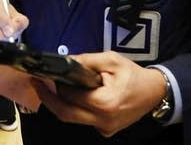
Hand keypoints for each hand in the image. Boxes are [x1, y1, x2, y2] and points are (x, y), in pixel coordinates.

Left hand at [30, 51, 166, 136]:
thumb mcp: (110, 60)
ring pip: (73, 119)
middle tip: (37, 85)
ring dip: (61, 104)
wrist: (154, 92)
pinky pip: (84, 120)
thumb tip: (65, 61)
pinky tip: (72, 96)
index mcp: (104, 103)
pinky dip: (76, 109)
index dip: (57, 85)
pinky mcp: (106, 131)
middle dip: (48, 99)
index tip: (45, 75)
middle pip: (65, 113)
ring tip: (50, 88)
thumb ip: (86, 61)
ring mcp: (104, 129)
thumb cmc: (133, 74)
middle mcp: (102, 121)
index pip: (70, 96)